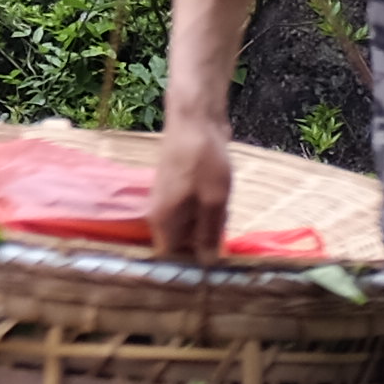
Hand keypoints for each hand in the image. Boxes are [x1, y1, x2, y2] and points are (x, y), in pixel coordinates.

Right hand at [145, 115, 235, 258]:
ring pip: (191, 224)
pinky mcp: (178, 188)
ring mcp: (168, 199)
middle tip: (225, 227)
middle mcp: (159, 213)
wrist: (196, 119)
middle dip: (205, 240)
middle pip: (182, 241)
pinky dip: (208, 207)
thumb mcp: (213, 201)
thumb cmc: (203, 161)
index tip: (214, 262)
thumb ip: (208, 235)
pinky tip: (222, 197)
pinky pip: (193, 209)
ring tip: (225, 208)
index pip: (171, 258)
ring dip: (209, 222)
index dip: (191, 264)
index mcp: (162, 221)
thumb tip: (206, 265)